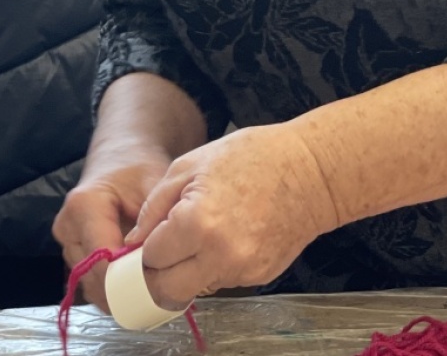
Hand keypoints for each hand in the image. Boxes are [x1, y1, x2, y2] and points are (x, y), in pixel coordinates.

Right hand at [52, 150, 170, 311]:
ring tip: (149, 290)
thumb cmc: (139, 168)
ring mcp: (66, 240)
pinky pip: (90, 279)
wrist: (122, 156)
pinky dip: (112, 287)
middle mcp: (67, 226)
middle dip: (125, 291)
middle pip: (92, 276)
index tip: (157, 289)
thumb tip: (157, 265)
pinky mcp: (71, 249)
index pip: (101, 261)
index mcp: (83, 206)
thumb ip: (154, 225)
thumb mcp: (155, 188)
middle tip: (159, 295)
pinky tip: (135, 284)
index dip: (128, 282)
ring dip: (118, 292)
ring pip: (90, 283)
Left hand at [125, 124, 338, 309]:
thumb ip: (154, 207)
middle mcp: (220, 255)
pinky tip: (224, 237)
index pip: (150, 259)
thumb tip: (133, 240)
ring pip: (195, 288)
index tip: (148, 238)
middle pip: (168, 289)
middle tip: (162, 250)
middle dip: (158, 273)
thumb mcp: (189, 166)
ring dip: (186, 270)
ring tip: (198, 235)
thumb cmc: (251, 158)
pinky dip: (213, 266)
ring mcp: (243, 270)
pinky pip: (222, 281)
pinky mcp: (260, 276)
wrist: (313, 172)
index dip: (143, 248)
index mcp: (197, 224)